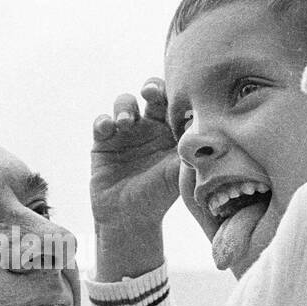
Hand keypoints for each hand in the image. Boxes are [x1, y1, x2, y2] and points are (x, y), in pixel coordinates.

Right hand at [90, 79, 180, 229]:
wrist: (128, 218)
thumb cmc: (159, 197)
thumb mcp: (178, 174)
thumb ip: (189, 152)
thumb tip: (204, 128)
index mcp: (171, 130)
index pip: (175, 102)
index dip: (176, 93)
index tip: (178, 97)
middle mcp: (149, 126)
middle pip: (151, 93)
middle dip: (151, 88)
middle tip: (150, 94)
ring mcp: (125, 132)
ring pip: (124, 102)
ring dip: (124, 106)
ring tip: (126, 122)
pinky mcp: (103, 141)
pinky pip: (101, 121)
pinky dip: (103, 121)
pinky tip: (108, 129)